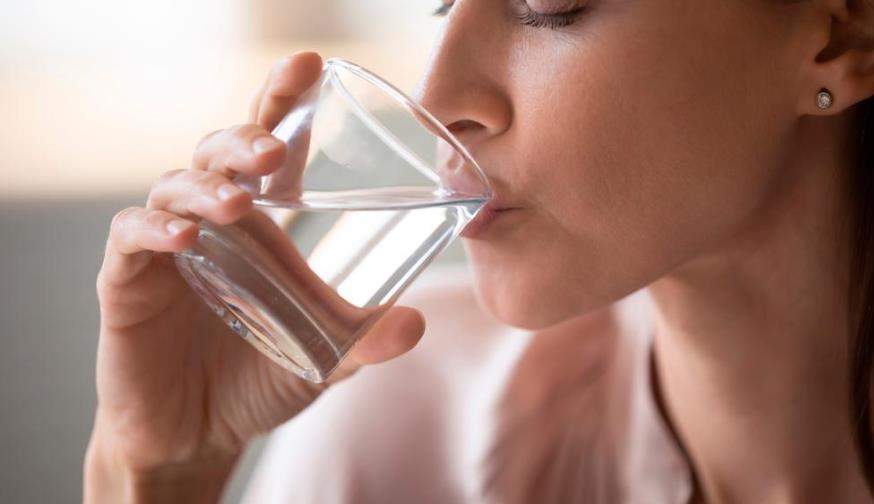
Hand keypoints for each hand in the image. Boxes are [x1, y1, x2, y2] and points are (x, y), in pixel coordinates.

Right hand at [85, 51, 425, 502]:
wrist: (199, 433)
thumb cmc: (259, 378)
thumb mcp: (325, 358)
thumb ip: (366, 342)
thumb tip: (416, 324)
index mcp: (264, 224)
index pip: (270, 148)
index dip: (283, 101)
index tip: (309, 64)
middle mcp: (215, 223)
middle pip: (220, 152)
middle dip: (244, 137)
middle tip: (272, 148)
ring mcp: (169, 248)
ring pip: (175, 184)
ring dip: (205, 184)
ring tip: (235, 202)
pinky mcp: (129, 282)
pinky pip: (131, 239)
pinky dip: (152, 230)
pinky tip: (180, 237)